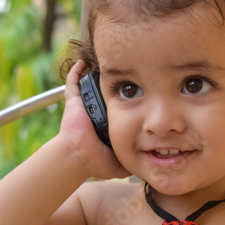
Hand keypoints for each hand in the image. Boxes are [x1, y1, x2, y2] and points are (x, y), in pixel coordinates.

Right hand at [59, 60, 130, 179]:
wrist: (79, 157)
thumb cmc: (97, 161)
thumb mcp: (121, 162)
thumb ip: (136, 160)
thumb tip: (152, 159)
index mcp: (106, 124)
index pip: (119, 107)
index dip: (128, 99)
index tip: (141, 89)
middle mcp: (96, 113)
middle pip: (105, 94)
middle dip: (114, 83)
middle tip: (128, 71)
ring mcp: (84, 106)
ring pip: (90, 85)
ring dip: (96, 74)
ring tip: (109, 62)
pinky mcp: (73, 102)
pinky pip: (72, 82)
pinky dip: (76, 71)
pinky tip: (82, 62)